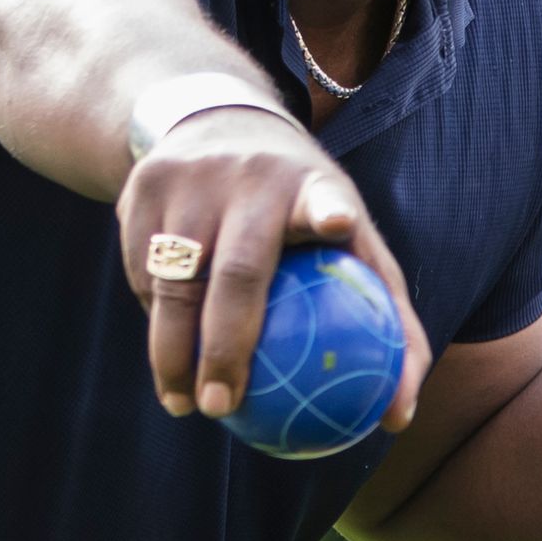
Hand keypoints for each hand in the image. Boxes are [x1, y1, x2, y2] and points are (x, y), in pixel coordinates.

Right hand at [115, 105, 426, 435]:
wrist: (219, 121)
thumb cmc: (308, 210)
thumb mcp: (354, 243)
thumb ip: (389, 324)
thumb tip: (399, 419)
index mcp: (311, 186)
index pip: (324, 197)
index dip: (329, 211)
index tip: (339, 224)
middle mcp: (250, 177)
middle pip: (236, 271)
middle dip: (224, 346)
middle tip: (223, 406)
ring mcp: (190, 180)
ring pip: (171, 281)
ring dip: (171, 352)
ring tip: (184, 404)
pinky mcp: (143, 188)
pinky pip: (142, 273)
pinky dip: (154, 320)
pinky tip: (168, 364)